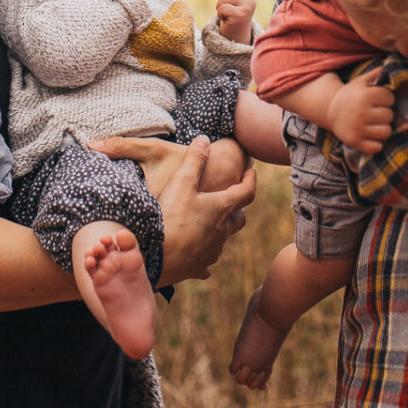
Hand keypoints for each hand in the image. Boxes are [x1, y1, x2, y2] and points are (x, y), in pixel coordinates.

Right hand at [88, 136, 257, 284]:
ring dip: (220, 231)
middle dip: (238, 208)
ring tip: (210, 224)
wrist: (156, 257)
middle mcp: (222, 232)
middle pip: (239, 219)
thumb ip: (194, 160)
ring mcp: (211, 252)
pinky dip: (204, 254)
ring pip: (223, 240)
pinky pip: (207, 262)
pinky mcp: (197, 268)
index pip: (246, 191)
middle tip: (234, 199)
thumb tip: (205, 140)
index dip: (251, 180)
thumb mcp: (181, 182)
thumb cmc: (170, 216)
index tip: (251, 172)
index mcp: (222, 208)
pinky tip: (196, 253)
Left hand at [211, 0, 256, 42]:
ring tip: (223, 13)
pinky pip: (223, 8)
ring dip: (219, 6)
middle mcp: (250, 1)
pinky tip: (224, 19)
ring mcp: (246, 8)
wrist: (236, 36)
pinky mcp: (240, 15)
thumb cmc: (232, 17)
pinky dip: (219, 13)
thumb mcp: (231, 3)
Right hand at [328, 67, 393, 154]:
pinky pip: (377, 147)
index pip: (390, 98)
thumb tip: (393, 63)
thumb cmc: (351, 94)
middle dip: (385, 113)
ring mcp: (358, 128)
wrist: (329, 109)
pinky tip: (370, 136)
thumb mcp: (361, 81)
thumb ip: (377, 73)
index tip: (378, 100)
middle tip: (375, 112)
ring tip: (375, 124)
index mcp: (365, 96)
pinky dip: (376, 143)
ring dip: (382, 129)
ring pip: (386, 132)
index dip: (386, 99)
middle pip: (389, 115)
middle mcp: (362, 112)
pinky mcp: (355, 142)